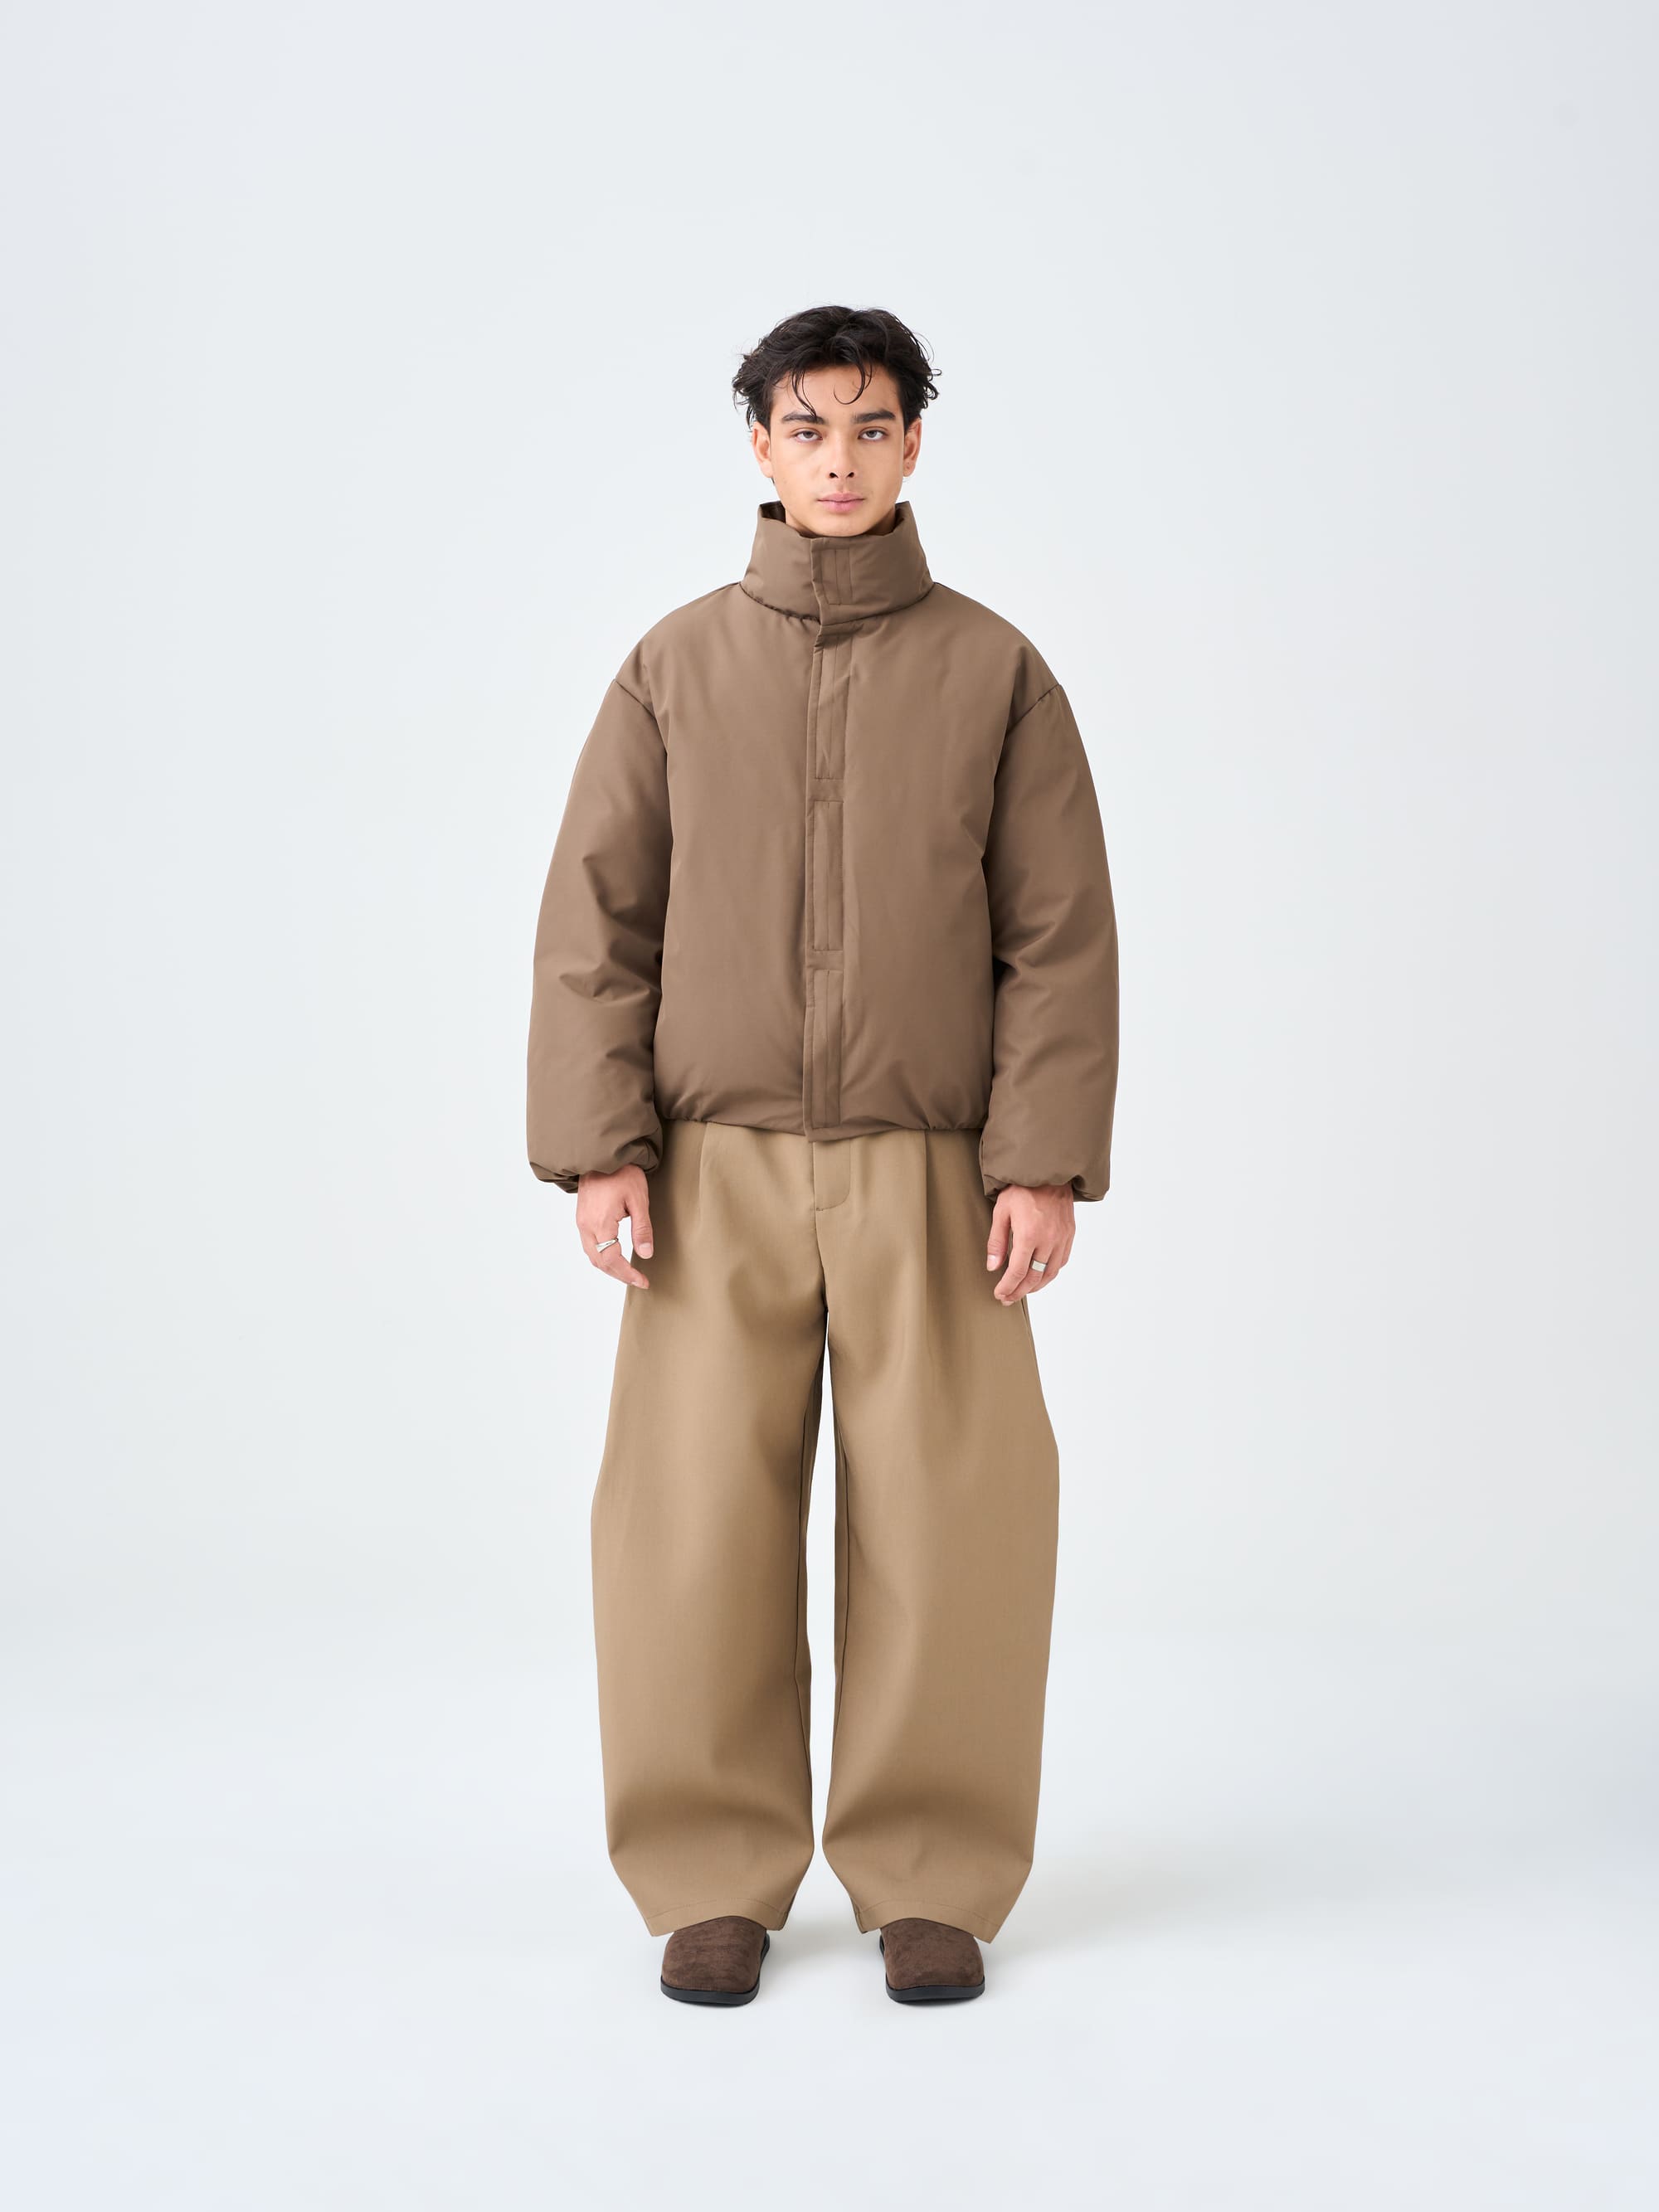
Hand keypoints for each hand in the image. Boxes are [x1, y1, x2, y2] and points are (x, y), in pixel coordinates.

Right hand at [575, 1166, 653, 1288]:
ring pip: (592, 1255)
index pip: (612, 1260)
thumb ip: (642, 1228)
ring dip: (609, 1267)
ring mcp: (581, 1222)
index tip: (642, 1280)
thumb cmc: (622, 1173)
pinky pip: (589, 1245)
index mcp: (600, 1223)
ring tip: (627, 1273)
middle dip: (619, 1275)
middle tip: (638, 1280)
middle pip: (600, 1262)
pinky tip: (613, 1256)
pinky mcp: (581, 1217)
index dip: (628, 1274)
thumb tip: (646, 1254)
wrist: (601, 1154)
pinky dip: (601, 1256)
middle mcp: (586, 1226)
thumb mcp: (638, 1200)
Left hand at [987, 1183, 1074, 1302]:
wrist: (1048, 1170)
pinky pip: (1062, 1261)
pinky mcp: (1070, 1234)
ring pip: (1050, 1273)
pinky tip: (1040, 1275)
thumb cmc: (1022, 1188)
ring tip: (1022, 1290)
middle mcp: (1048, 1240)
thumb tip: (993, 1267)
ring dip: (1036, 1286)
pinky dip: (1050, 1273)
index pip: (1017, 1272)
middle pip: (1034, 1278)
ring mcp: (1062, 1238)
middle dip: (1019, 1291)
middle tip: (1008, 1298)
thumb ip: (997, 1241)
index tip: (999, 1294)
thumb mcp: (1002, 1211)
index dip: (1007, 1287)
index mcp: (1029, 1235)